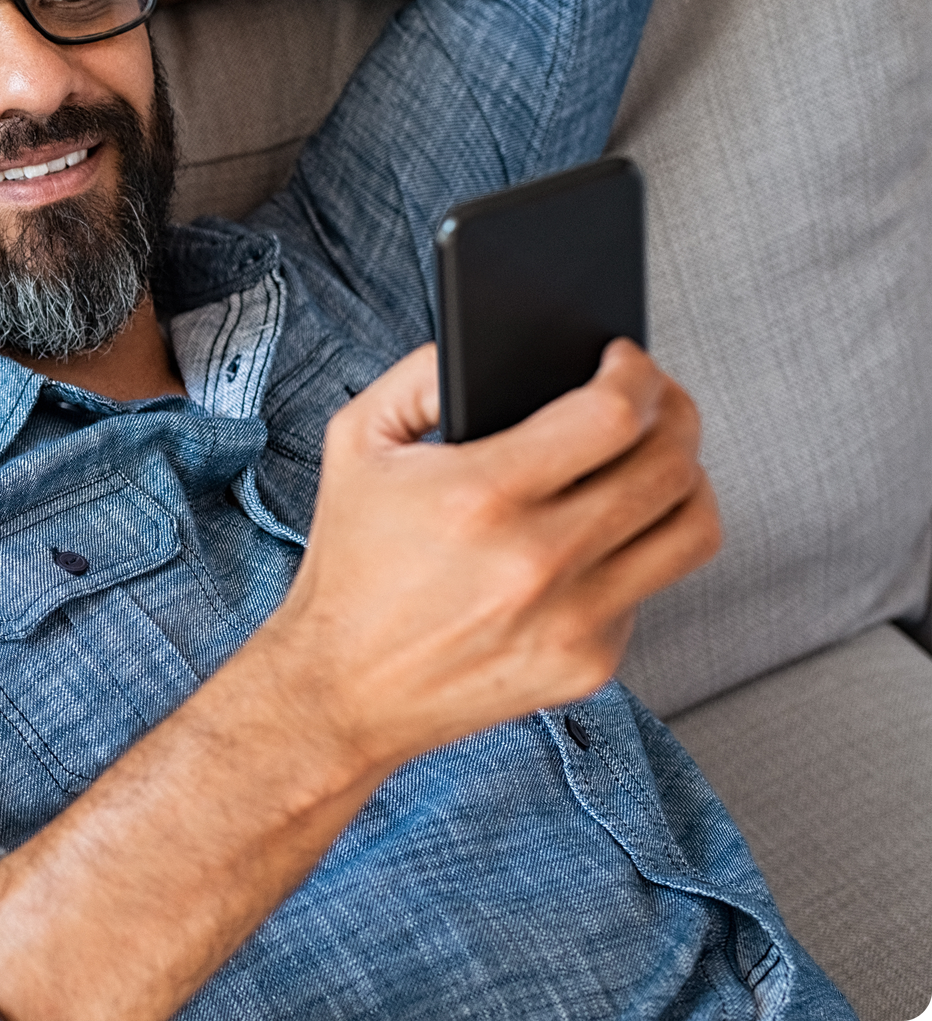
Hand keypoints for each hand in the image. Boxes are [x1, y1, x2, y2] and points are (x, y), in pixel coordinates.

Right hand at [261, 339, 718, 772]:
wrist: (341, 688)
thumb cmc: (350, 560)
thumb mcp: (357, 442)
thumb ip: (422, 373)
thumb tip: (497, 344)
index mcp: (478, 496)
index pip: (612, 416)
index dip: (635, 374)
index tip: (625, 360)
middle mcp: (535, 562)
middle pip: (670, 464)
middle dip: (676, 411)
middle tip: (656, 398)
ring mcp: (572, 620)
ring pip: (692, 529)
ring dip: (687, 478)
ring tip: (658, 459)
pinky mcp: (590, 663)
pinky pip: (651, 584)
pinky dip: (636, 548)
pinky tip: (600, 534)